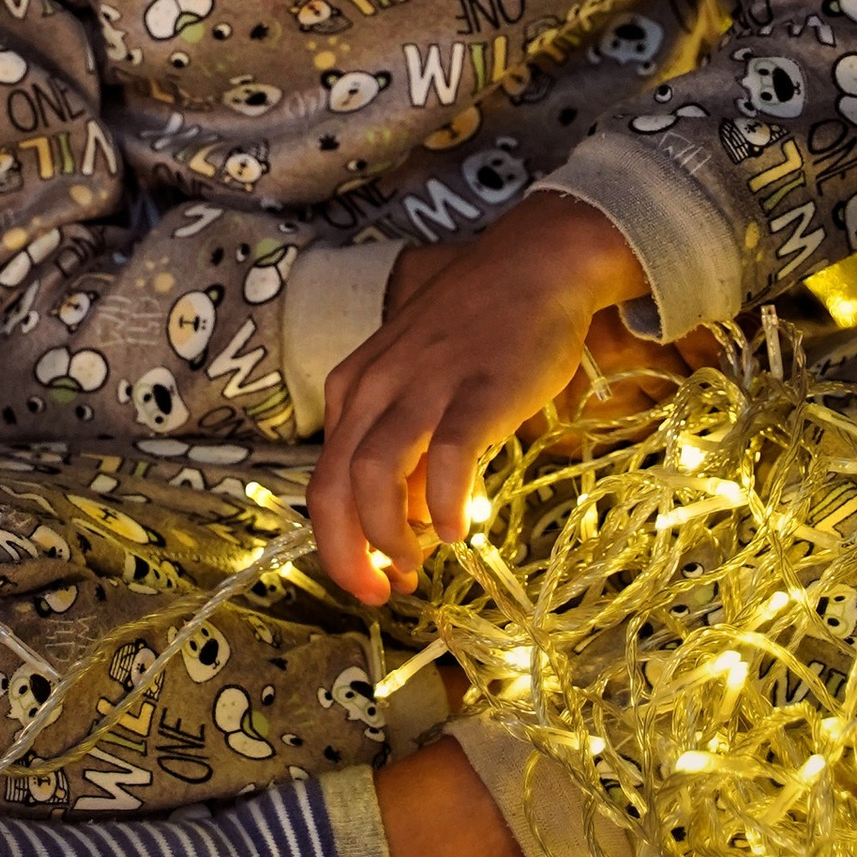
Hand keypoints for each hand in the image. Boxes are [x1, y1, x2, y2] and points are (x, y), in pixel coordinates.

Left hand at [307, 197, 647, 604]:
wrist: (534, 264)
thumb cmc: (479, 327)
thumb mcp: (421, 383)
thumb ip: (408, 445)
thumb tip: (409, 516)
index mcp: (355, 386)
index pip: (322, 478)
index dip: (335, 540)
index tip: (366, 577)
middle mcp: (376, 385)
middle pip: (335, 484)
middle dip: (348, 552)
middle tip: (381, 592)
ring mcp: (424, 386)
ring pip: (375, 474)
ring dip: (387, 534)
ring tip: (414, 564)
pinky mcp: (476, 390)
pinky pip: (449, 456)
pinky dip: (446, 502)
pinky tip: (457, 529)